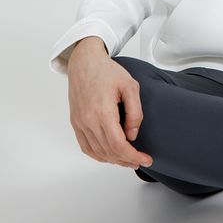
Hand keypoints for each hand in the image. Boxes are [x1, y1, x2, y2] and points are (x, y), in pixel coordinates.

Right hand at [67, 42, 153, 169]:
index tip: (146, 159)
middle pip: (109, 152)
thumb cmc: (107, 71)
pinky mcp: (75, 122)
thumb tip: (132, 135)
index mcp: (103, 112)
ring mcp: (79, 123)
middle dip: (127, 160)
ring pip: (97, 152)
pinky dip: (99, 155)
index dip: (133, 156)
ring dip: (114, 160)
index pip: (119, 145)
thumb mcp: (130, 86)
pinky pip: (86, 147)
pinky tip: (111, 155)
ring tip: (129, 159)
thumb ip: (135, 112)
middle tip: (141, 160)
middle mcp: (88, 121)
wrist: (84, 62)